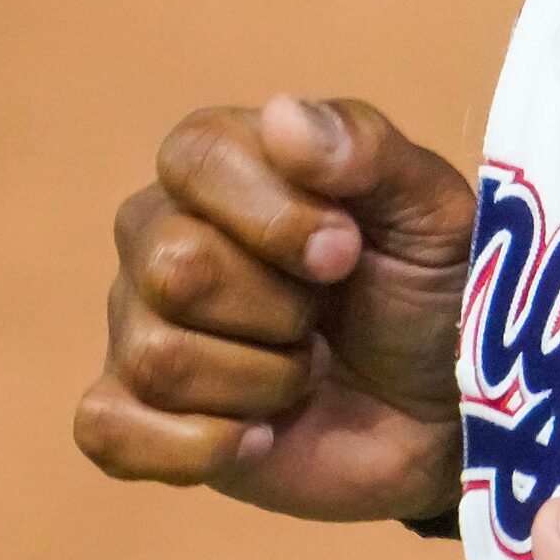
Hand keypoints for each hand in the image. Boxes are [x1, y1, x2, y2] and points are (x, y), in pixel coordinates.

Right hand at [74, 96, 474, 522]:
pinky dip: (196, 445)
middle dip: (280, 308)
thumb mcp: (432, 212)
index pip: (194, 160)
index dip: (276, 216)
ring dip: (264, 380)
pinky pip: (108, 432)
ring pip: (158, 356)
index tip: (347, 253)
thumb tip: (281, 114)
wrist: (450, 413)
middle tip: (326, 317)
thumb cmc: (433, 293)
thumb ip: (365, 150)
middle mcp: (162, 240)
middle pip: (172, 266)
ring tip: (307, 372)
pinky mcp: (142, 423)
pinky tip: (261, 437)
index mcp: (223, 169)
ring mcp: (142, 330)